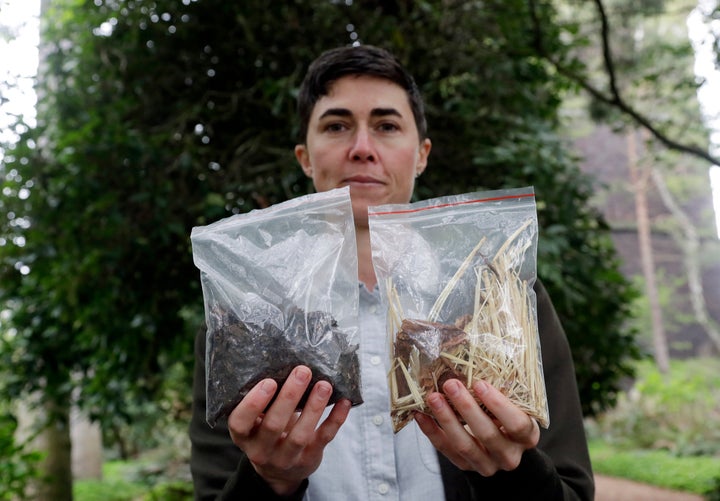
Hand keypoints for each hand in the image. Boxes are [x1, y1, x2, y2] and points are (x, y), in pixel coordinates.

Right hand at [227, 365, 351, 495]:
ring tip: (324, 385)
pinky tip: (344, 402)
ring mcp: (286, 457)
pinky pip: (324, 438)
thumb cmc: (267, 433)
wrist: (281, 472)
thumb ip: (263, 401)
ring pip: (300, 435)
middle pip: (273, 425)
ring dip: (314, 407)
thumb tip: (281, 359)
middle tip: (302, 371)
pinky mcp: (309, 458)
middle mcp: (261, 450)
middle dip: (289, 396)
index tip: (268, 381)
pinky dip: (335, 419)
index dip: (253, 403)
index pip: (239, 423)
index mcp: (244, 436)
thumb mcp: (257, 421)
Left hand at [415, 378, 539, 475]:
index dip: (498, 404)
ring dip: (446, 419)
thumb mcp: (516, 407)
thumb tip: (477, 358)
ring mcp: (487, 465)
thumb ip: (504, 392)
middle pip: (487, 434)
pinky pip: (445, 450)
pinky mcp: (466, 466)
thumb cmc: (509, 419)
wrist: (504, 449)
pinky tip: (420, 414)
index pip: (516, 423)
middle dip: (466, 407)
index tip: (479, 383)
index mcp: (527, 436)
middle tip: (450, 384)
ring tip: (433, 397)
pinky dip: (431, 431)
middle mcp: (509, 455)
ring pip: (464, 445)